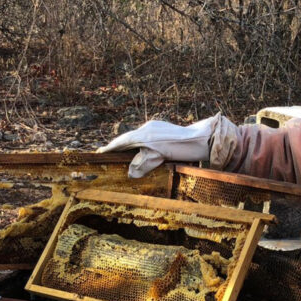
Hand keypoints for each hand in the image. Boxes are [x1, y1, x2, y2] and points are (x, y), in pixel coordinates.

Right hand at [98, 113, 236, 176]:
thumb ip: (143, 164)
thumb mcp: (159, 158)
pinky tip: (141, 150)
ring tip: (121, 153)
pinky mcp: (163, 128)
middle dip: (118, 147)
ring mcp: (155, 127)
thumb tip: (130, 173)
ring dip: (130, 146)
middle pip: (128, 139)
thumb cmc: (181, 149)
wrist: (202, 139)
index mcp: (143, 134)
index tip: (99, 153)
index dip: (110, 149)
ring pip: (137, 137)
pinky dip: (140, 144)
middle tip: (107, 153)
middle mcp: (147, 128)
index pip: (122, 142)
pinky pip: (145, 137)